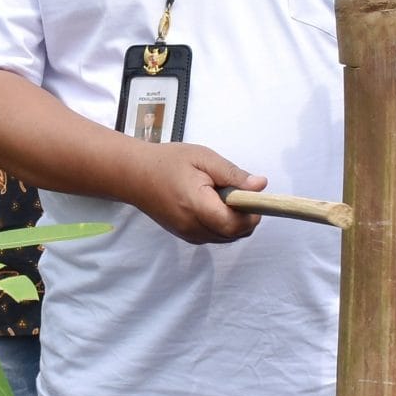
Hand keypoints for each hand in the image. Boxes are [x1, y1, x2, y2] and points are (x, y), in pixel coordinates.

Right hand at [130, 143, 265, 244]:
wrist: (134, 175)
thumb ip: (232, 174)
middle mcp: (192, 227)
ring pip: (227, 237)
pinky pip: (215, 236)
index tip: (252, 196)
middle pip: (234, 234)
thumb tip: (260, 186)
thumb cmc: (168, 162)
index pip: (234, 224)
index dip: (251, 213)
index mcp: (196, 205)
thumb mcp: (203, 158)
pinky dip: (222, 224)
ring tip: (222, 196)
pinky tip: (213, 205)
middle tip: (238, 192)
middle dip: (245, 217)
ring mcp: (188, 235)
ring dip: (234, 221)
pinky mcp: (186, 237)